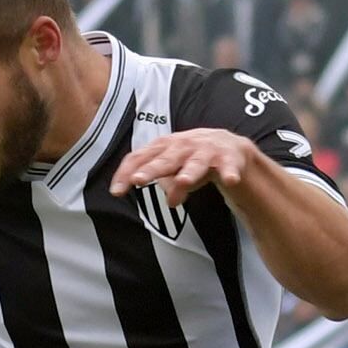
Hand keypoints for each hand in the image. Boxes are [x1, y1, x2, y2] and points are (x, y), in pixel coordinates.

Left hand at [109, 129, 266, 207]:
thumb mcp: (177, 172)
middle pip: (165, 158)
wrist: (230, 148)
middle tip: (139, 180)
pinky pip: (228, 166)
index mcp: (166, 147)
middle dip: (152, 169)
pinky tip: (230, 180)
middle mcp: (184, 146)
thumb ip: (169, 186)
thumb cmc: (195, 159)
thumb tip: (169, 201)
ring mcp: (206, 150)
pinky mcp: (228, 157)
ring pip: (196, 161)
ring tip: (184, 181)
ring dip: (190, 171)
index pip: (141, 158)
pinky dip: (229, 172)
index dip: (127, 173)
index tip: (117, 191)